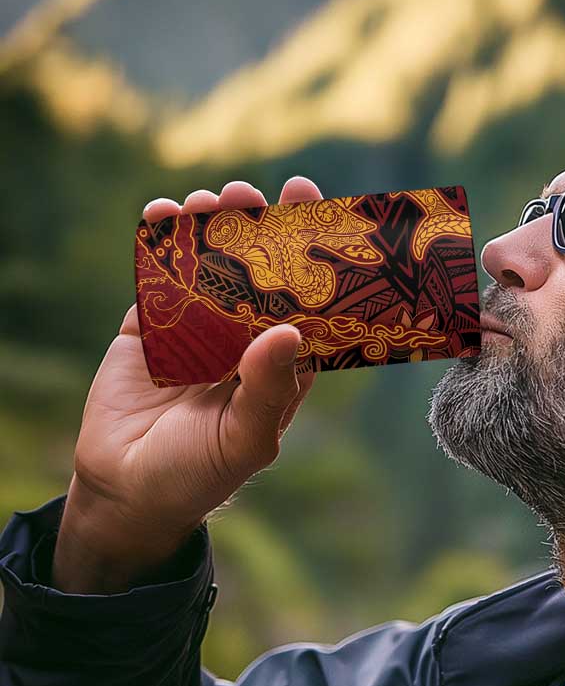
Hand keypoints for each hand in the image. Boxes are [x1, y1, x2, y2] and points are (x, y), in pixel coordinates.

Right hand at [52, 176, 321, 591]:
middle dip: (258, 231)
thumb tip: (288, 331)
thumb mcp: (244, 439)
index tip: (317, 216)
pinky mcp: (150, 328)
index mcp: (280, 366)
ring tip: (211, 200)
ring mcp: (196, 331)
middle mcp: (244, 341)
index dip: (312, 262)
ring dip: (210, 230)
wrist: (126, 491)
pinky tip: (163, 214)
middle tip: (255, 194)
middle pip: (257, 275)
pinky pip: (158, 279)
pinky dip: (160, 246)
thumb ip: (268, 389)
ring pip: (209, 268)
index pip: (305, 306)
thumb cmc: (199, 474)